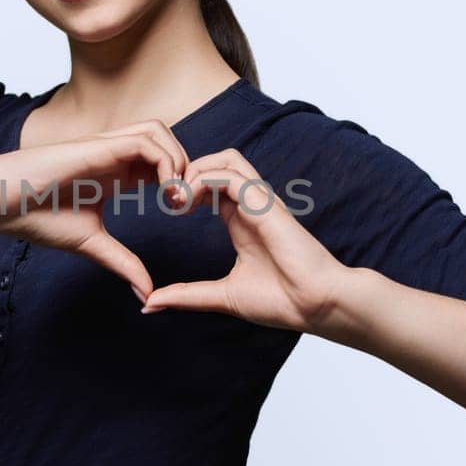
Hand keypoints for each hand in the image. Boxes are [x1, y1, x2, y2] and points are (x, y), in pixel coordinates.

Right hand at [0, 120, 192, 303]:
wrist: (5, 203)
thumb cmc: (38, 218)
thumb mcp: (93, 244)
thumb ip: (124, 263)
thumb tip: (146, 293)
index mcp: (114, 175)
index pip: (160, 163)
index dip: (179, 182)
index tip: (182, 212)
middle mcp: (114, 156)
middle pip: (167, 141)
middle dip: (186, 168)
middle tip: (185, 204)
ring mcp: (108, 147)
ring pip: (160, 132)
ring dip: (178, 160)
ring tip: (175, 196)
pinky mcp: (100, 145)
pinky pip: (146, 140)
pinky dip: (165, 161)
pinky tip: (163, 191)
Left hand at [139, 148, 342, 331]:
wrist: (314, 306)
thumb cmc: (281, 301)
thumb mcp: (222, 296)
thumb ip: (187, 295)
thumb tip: (151, 303)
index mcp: (242, 220)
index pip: (212, 184)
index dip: (186, 187)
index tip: (168, 209)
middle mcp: (251, 205)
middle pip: (218, 161)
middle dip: (187, 171)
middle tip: (168, 199)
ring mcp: (260, 202)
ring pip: (226, 159)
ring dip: (195, 171)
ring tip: (177, 198)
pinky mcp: (266, 205)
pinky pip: (231, 176)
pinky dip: (204, 181)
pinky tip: (188, 203)